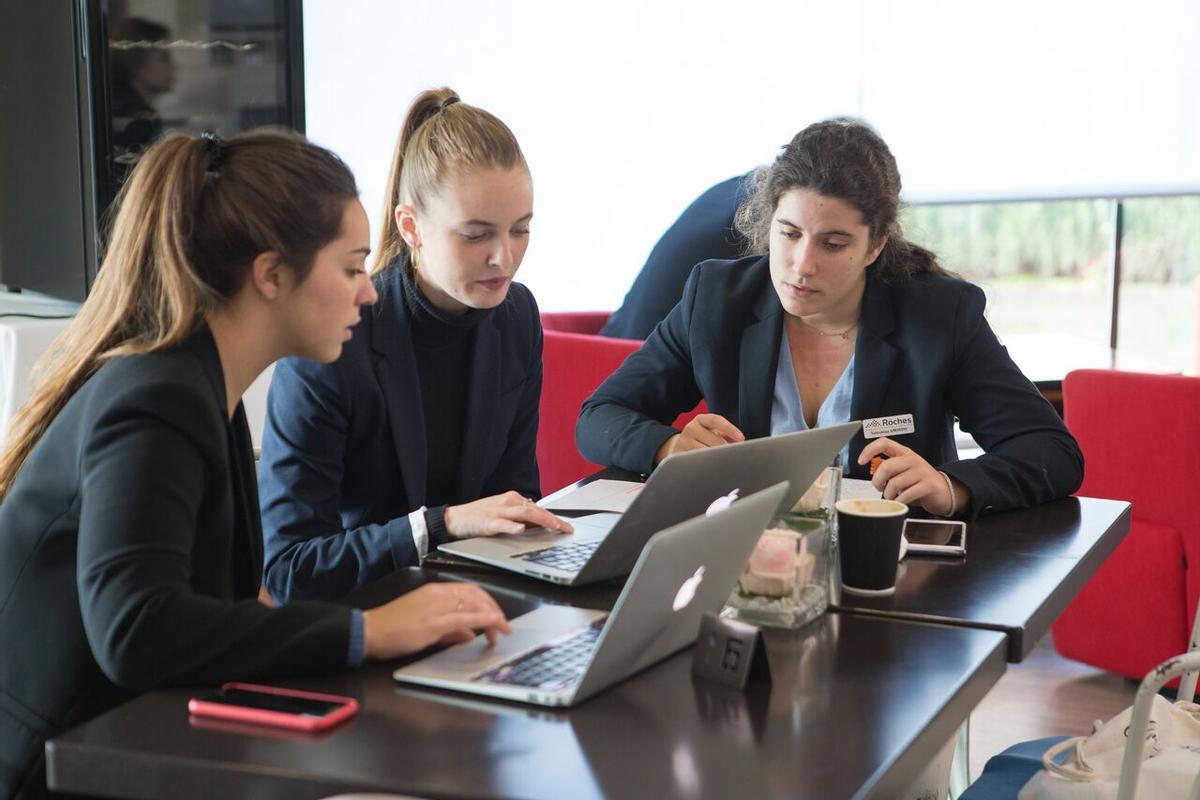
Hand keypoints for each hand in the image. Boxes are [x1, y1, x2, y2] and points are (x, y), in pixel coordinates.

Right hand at [362, 582, 511, 660]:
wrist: (369, 631)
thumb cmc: (392, 629)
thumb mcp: (426, 627)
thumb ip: (450, 630)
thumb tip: (469, 634)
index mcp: (434, 591)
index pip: (470, 591)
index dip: (488, 602)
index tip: (497, 616)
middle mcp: (437, 594)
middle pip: (476, 595)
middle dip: (494, 609)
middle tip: (503, 626)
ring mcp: (435, 606)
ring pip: (473, 604)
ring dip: (492, 617)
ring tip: (500, 631)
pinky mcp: (432, 622)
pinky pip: (464, 617)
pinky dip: (482, 620)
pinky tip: (491, 625)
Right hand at [444, 491, 572, 537]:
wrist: (455, 519)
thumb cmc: (479, 516)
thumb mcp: (503, 513)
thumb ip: (520, 516)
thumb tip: (538, 520)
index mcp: (513, 499)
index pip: (538, 508)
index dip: (554, 517)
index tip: (567, 526)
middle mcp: (508, 502)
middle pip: (535, 509)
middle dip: (553, 520)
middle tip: (567, 529)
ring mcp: (497, 511)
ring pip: (524, 514)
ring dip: (541, 520)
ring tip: (554, 527)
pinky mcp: (487, 522)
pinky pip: (502, 524)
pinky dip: (512, 526)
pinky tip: (521, 529)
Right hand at [654, 413, 744, 464]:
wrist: (680, 447)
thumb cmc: (704, 440)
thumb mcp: (713, 433)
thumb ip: (727, 435)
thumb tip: (741, 444)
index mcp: (701, 420)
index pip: (716, 420)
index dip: (730, 429)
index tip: (741, 438)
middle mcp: (690, 428)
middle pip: (714, 440)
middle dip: (727, 449)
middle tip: (735, 456)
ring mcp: (683, 442)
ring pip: (706, 453)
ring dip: (717, 459)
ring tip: (723, 463)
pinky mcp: (678, 456)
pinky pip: (696, 463)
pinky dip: (706, 466)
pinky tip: (711, 469)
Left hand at [857, 437, 969, 515]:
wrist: (944, 491)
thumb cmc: (919, 482)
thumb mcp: (903, 471)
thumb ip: (889, 470)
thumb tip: (873, 475)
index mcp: (904, 453)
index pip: (884, 443)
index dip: (870, 450)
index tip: (860, 461)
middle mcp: (913, 460)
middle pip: (887, 466)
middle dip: (877, 481)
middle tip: (879, 488)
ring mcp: (922, 472)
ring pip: (895, 483)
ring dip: (889, 494)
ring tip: (892, 497)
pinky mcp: (928, 485)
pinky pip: (906, 494)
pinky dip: (899, 501)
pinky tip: (900, 501)